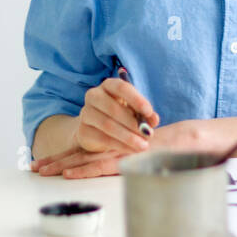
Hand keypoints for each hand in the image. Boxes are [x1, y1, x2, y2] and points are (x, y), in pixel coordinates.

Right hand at [31, 75, 159, 176]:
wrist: (96, 130)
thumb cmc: (120, 116)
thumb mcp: (134, 112)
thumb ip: (145, 114)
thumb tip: (154, 119)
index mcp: (108, 85)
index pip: (121, 87)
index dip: (136, 99)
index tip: (148, 112)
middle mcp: (94, 96)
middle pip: (113, 108)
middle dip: (133, 123)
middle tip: (148, 134)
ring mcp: (86, 113)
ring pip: (108, 125)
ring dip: (128, 137)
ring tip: (143, 145)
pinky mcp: (83, 131)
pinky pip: (103, 139)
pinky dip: (120, 146)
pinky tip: (132, 150)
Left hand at [31, 119, 205, 178]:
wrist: (185, 140)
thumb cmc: (166, 149)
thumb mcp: (142, 154)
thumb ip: (128, 158)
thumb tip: (117, 168)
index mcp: (112, 146)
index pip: (82, 152)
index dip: (62, 158)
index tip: (42, 164)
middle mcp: (111, 147)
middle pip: (77, 155)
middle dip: (54, 162)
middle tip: (33, 168)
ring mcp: (117, 152)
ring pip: (84, 160)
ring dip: (61, 166)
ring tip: (41, 172)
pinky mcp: (126, 159)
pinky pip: (102, 165)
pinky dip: (84, 170)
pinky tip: (69, 174)